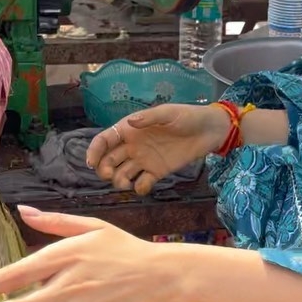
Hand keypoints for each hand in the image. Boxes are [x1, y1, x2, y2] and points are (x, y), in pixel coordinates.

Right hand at [87, 103, 230, 194]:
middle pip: (108, 160)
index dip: (94, 151)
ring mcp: (144, 160)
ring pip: (122, 174)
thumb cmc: (187, 116)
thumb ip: (148, 118)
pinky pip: (142, 183)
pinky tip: (144, 185)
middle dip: (104, 170)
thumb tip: (130, 124)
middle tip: (110, 175)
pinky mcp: (157, 171)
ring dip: (119, 182)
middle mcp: (133, 145)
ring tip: (127, 184)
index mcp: (130, 129)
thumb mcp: (167, 113)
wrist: (210, 130)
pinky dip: (139, 188)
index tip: (91, 163)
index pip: (104, 141)